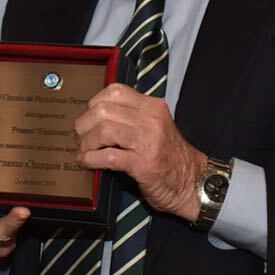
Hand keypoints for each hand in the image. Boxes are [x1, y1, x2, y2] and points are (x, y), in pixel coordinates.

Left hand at [74, 83, 204, 221]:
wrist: (194, 183)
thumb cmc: (170, 158)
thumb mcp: (155, 128)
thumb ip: (132, 119)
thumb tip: (96, 118)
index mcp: (152, 107)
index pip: (115, 91)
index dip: (94, 103)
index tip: (89, 118)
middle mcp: (151, 119)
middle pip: (103, 110)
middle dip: (84, 125)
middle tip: (81, 138)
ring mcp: (148, 141)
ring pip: (103, 130)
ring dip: (86, 143)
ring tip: (84, 152)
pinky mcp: (143, 164)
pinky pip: (109, 156)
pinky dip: (92, 159)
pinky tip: (88, 163)